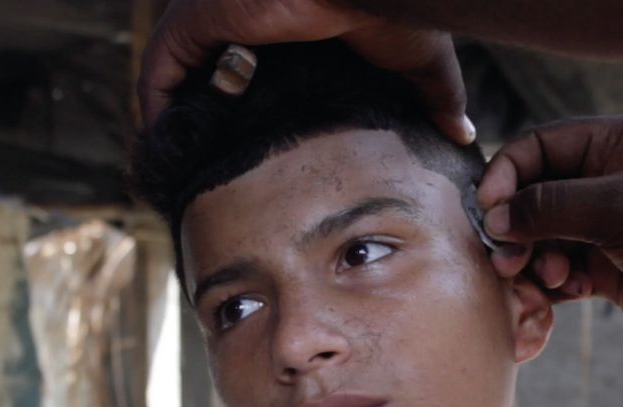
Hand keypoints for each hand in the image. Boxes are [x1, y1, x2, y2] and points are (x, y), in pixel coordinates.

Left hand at [138, 0, 472, 142]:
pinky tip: (171, 151)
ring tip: (189, 172)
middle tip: (216, 174)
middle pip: (214, 79)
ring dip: (180, 122)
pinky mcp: (193, 20)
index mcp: (289, 27)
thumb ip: (435, 97)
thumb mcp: (416, 61)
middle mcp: (248, 22)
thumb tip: (463, 135)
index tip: (256, 160)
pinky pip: (158, 73)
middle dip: (211, 124)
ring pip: (181, 78)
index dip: (253, 117)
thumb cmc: (391, 5)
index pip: (258, 76)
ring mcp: (216, 19)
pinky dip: (158, 112)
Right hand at [478, 115, 622, 357]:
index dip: (506, 175)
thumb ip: (549, 207)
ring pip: (541, 236)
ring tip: (550, 277)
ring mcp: (605, 225)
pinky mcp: (606, 266)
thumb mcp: (617, 209)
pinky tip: (571, 291)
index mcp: (613, 144)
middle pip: (533, 195)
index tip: (489, 210)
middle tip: (506, 259)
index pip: (537, 147)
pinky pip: (559, 268)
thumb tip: (495, 216)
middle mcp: (605, 180)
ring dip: (535, 259)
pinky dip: (555, 281)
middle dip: (517, 227)